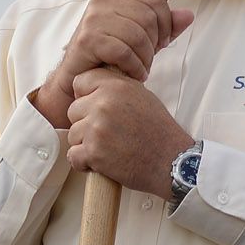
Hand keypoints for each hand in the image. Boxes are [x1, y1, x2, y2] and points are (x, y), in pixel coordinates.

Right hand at [31, 0, 189, 125]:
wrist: (77, 80)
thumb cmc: (109, 58)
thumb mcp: (142, 39)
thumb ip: (164, 27)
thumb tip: (189, 15)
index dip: (166, 22)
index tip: (162, 43)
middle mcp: (102, 1)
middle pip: (148, 17)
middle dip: (155, 44)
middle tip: (148, 61)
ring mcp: (92, 18)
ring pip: (138, 35)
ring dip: (145, 59)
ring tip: (141, 70)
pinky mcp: (87, 39)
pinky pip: (124, 51)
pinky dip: (134, 67)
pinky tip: (132, 75)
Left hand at [65, 69, 194, 198]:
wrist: (171, 161)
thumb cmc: (159, 131)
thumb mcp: (141, 96)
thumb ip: (116, 88)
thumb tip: (93, 88)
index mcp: (115, 86)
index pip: (80, 81)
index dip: (84, 96)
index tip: (93, 108)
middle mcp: (103, 104)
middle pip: (73, 110)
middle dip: (85, 123)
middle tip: (105, 134)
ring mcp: (96, 128)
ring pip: (73, 134)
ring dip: (85, 144)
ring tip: (107, 148)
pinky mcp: (93, 152)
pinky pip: (73, 155)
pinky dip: (83, 162)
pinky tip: (100, 162)